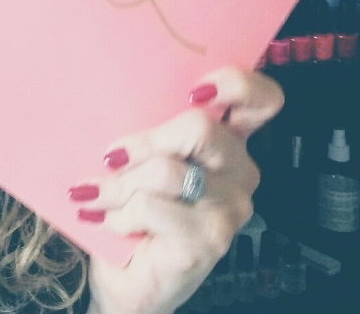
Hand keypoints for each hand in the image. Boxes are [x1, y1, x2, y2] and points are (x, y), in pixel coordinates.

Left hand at [70, 67, 282, 313]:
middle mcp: (238, 168)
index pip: (261, 99)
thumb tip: (102, 90)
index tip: (192, 90)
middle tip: (111, 155)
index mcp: (225, 137)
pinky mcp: (210, 239)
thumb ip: (142, 122)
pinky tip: (109, 221)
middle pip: (201, 127)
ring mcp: (230, 206)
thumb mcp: (138, 155)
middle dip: (145, 140)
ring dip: (120, 183)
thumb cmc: (130, 202)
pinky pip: (152, 207)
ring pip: (168, 170)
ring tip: (98, 193)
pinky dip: (119, 213)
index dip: (235, 84)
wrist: (125, 275)